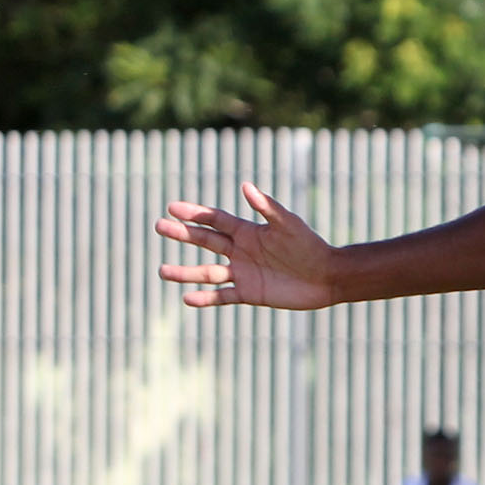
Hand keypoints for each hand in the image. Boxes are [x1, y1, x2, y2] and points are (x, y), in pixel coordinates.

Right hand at [156, 182, 337, 308]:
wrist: (327, 277)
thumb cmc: (310, 246)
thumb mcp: (288, 225)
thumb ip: (267, 208)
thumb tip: (245, 186)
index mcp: (249, 231)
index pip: (216, 219)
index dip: (195, 213)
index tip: (172, 207)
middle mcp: (241, 250)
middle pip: (206, 241)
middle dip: (182, 234)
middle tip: (158, 226)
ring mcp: (243, 272)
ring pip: (207, 272)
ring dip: (185, 272)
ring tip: (162, 271)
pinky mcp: (250, 292)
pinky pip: (223, 296)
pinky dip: (205, 298)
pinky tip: (187, 298)